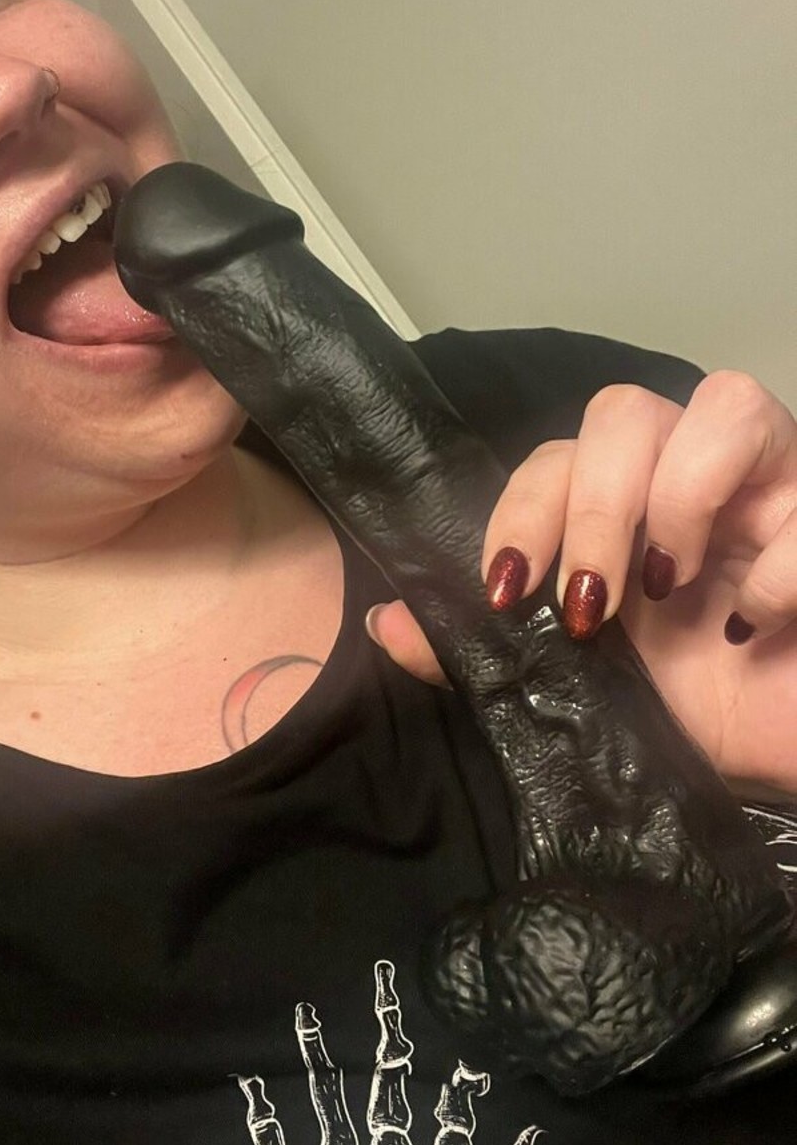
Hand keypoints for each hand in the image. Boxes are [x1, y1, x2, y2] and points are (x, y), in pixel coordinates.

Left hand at [366, 370, 796, 794]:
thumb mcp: (577, 691)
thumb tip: (387, 622)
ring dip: (681, 494)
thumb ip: (485, 657)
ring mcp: (772, 486)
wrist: (784, 742)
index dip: (524, 512)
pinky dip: (775, 568)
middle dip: (595, 504)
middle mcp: (692, 475)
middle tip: (591, 605)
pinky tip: (749, 625)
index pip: (556, 458)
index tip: (508, 590)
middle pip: (626, 410)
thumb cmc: (690, 709)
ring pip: (728, 402)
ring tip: (673, 586)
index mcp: (622, 507)